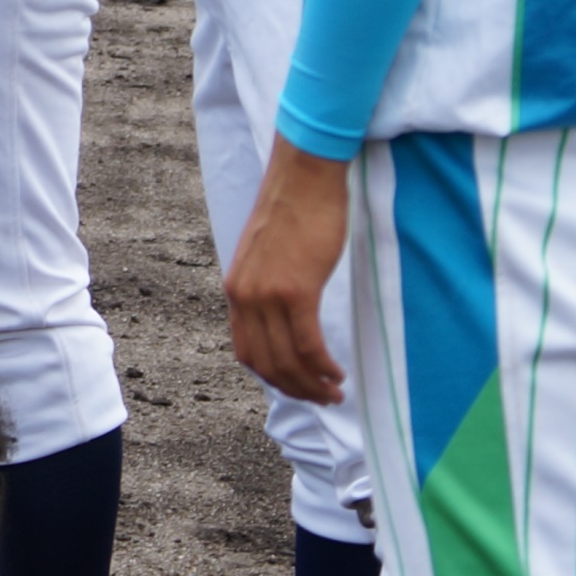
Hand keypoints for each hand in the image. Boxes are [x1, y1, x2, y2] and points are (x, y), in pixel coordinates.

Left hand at [226, 139, 352, 402]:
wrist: (305, 175)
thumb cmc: (296, 209)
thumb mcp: (270, 254)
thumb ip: (270, 284)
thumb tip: (284, 312)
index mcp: (237, 288)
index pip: (246, 350)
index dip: (272, 376)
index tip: (296, 386)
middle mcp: (245, 296)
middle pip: (266, 363)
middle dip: (295, 389)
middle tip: (323, 400)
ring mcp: (267, 294)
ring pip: (287, 359)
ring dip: (312, 385)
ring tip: (335, 393)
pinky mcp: (295, 290)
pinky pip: (308, 344)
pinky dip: (322, 366)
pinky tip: (337, 374)